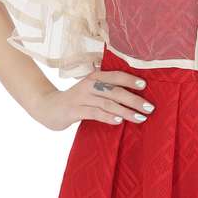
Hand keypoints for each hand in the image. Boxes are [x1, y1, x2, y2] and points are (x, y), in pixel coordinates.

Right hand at [29, 69, 155, 130]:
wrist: (48, 107)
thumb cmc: (77, 100)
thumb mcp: (91, 90)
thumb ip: (107, 89)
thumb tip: (134, 95)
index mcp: (94, 77)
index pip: (115, 76)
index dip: (130, 80)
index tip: (146, 86)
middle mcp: (88, 85)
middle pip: (115, 91)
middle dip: (134, 99)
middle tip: (149, 108)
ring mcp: (81, 97)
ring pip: (107, 103)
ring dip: (126, 111)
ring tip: (140, 118)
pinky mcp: (74, 110)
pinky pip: (94, 113)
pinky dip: (108, 117)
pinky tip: (119, 122)